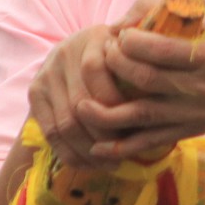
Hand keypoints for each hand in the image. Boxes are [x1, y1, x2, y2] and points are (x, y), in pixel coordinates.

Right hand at [26, 22, 136, 168]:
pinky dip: (70, 153)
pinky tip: (89, 164)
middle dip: (105, 136)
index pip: (97, 73)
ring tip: (110, 165)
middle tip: (125, 156)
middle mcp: (65, 53)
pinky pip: (50, 132)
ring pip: (65, 123)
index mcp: (95, 39)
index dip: (116, 106)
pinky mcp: (34, 92)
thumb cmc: (122, 56)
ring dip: (88, 151)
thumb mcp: (138, 51)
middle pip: (82, 105)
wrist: (79, 49)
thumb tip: (169, 86)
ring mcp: (46, 74)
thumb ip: (149, 62)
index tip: (138, 128)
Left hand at [76, 0, 204, 160]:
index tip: (119, 36)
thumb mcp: (201, 14)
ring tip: (81, 106)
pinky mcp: (192, 129)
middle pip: (148, 80)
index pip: (161, 50)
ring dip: (107, 113)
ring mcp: (198, 112)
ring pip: (144, 115)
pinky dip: (124, 145)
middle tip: (102, 56)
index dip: (130, 42)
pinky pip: (153, 140)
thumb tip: (117, 26)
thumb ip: (156, 10)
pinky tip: (98, 146)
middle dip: (115, 67)